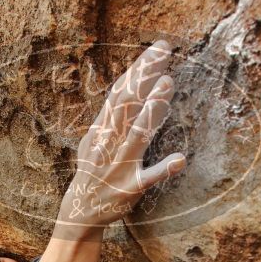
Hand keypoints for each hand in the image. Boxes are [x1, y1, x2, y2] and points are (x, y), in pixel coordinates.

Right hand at [58, 40, 186, 232]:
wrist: (80, 212)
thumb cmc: (94, 172)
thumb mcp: (95, 140)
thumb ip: (111, 116)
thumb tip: (126, 86)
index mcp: (101, 130)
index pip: (120, 93)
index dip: (138, 70)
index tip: (157, 49)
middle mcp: (108, 143)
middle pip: (126, 104)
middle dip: (144, 77)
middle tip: (164, 52)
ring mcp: (118, 165)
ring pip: (135, 135)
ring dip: (151, 111)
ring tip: (168, 85)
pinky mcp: (129, 188)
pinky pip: (147, 178)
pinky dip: (163, 169)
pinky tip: (180, 159)